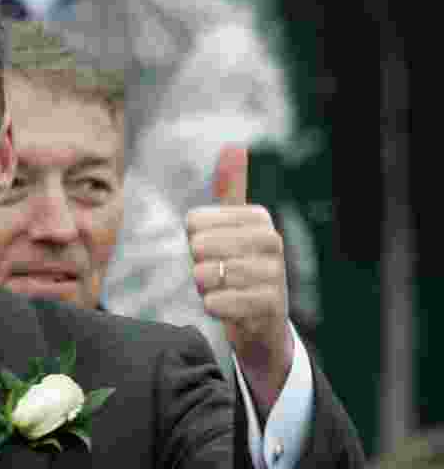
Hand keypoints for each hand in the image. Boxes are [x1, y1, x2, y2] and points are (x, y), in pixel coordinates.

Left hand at [186, 145, 292, 413]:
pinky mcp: (268, 305)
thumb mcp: (234, 228)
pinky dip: (214, 309)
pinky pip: (216, 303)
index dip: (196, 244)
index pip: (194, 223)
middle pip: (198, 247)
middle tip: (220, 276)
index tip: (218, 253)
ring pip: (205, 275)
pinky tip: (229, 309)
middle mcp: (271, 239)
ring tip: (227, 292)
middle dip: (200, 267)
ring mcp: (274, 272)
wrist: (264, 323)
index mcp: (258, 216)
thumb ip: (231, 189)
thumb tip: (233, 145)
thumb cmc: (241, 268)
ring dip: (206, 289)